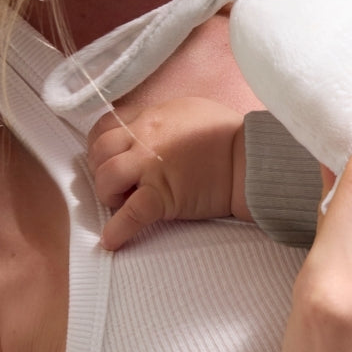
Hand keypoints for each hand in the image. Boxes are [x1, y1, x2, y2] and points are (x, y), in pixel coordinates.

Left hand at [87, 96, 244, 249]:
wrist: (251, 160)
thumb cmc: (229, 135)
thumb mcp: (189, 110)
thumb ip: (160, 120)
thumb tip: (145, 132)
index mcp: (151, 117)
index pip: (105, 127)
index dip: (100, 145)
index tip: (107, 157)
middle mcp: (146, 139)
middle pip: (99, 152)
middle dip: (100, 169)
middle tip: (116, 183)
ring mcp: (152, 168)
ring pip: (106, 179)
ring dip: (107, 194)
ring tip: (121, 203)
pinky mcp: (163, 197)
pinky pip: (130, 214)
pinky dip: (117, 230)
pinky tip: (112, 241)